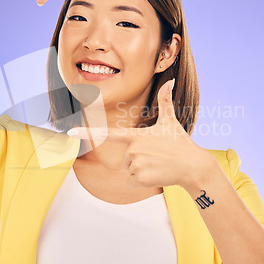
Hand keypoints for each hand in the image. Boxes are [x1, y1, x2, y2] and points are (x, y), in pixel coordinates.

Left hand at [67, 79, 217, 191]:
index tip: (70, 132)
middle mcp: (133, 149)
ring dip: (141, 171)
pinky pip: (132, 182)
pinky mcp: (140, 178)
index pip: (107, 133)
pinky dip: (142, 182)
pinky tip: (156, 175)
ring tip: (157, 165)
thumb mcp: (170, 121)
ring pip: (128, 171)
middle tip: (155, 157)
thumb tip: (170, 81)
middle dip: (137, 160)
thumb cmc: (180, 143)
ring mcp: (136, 164)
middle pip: (124, 159)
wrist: (192, 166)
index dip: (87, 132)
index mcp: (136, 135)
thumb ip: (165, 101)